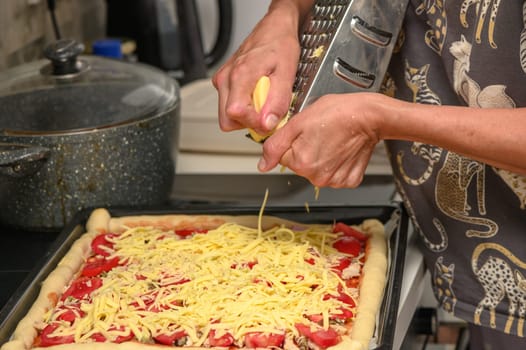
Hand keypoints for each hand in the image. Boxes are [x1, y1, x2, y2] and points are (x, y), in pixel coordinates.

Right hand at [212, 1, 304, 135]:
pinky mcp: (223, 81)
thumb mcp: (287, 73)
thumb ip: (277, 101)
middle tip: (267, 112)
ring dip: (246, 115)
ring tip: (263, 100)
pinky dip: (244, 106)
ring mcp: (222, 80)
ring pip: (227, 115)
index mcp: (240, 75)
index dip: (253, 122)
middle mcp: (226, 78)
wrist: (274, 28)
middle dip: (248, 122)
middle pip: (227, 120)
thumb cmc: (280, 45)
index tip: (268, 120)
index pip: (235, 113)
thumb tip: (267, 124)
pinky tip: (257, 95)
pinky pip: (229, 105)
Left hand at [258, 93, 388, 187]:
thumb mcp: (298, 122)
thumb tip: (262, 165)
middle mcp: (317, 177)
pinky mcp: (349, 181)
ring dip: (322, 156)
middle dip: (306, 149)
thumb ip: (275, 145)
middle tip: (320, 133)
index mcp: (301, 163)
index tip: (306, 132)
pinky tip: (342, 149)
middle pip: (300, 164)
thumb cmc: (338, 113)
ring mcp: (334, 181)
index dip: (293, 141)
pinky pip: (335, 174)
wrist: (369, 116)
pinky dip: (337, 163)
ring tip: (332, 140)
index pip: (284, 156)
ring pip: (317, 169)